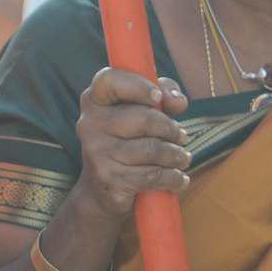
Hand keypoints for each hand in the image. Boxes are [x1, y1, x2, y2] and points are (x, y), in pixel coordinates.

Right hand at [74, 66, 191, 222]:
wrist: (102, 190)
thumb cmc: (128, 141)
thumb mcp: (143, 111)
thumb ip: (163, 95)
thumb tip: (177, 101)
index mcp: (95, 100)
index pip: (109, 80)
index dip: (137, 86)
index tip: (157, 97)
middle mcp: (89, 124)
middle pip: (144, 119)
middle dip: (171, 129)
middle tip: (181, 137)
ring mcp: (97, 152)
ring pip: (152, 149)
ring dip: (176, 155)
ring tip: (182, 158)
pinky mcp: (109, 179)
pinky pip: (152, 175)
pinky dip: (173, 177)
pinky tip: (179, 178)